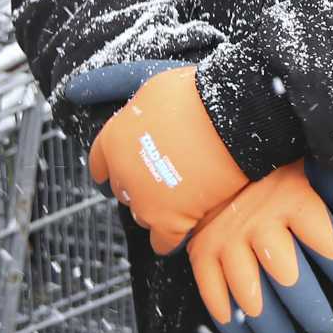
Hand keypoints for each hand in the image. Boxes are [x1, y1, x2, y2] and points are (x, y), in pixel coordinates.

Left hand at [86, 66, 250, 253]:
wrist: (230, 118)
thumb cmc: (201, 96)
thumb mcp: (156, 90)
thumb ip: (142, 113)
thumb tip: (146, 119)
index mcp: (114, 140)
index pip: (101, 162)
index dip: (111, 166)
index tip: (116, 171)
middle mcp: (123, 172)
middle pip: (124, 189)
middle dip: (141, 185)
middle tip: (166, 178)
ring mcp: (146, 199)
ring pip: (142, 216)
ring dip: (158, 209)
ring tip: (182, 198)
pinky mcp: (170, 220)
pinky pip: (164, 241)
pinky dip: (172, 238)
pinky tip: (184, 228)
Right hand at [190, 161, 332, 332]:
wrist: (217, 145)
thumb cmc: (277, 162)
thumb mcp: (317, 166)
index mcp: (294, 200)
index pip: (327, 244)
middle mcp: (260, 222)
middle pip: (288, 276)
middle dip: (309, 308)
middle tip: (324, 329)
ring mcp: (227, 238)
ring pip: (249, 291)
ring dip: (269, 323)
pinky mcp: (202, 247)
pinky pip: (211, 289)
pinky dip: (224, 317)